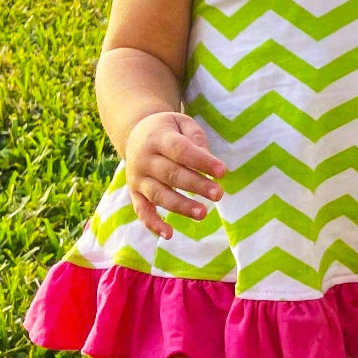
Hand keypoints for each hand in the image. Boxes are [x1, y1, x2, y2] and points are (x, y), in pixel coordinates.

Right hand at [124, 112, 225, 239]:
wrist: (135, 134)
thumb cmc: (168, 130)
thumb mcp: (181, 123)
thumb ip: (196, 138)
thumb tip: (208, 161)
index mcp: (157, 138)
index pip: (180, 150)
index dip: (201, 161)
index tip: (222, 171)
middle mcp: (144, 159)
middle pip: (171, 174)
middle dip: (196, 186)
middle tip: (219, 194)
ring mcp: (137, 178)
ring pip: (159, 195)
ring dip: (181, 206)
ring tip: (203, 213)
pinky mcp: (135, 193)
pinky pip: (142, 210)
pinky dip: (153, 224)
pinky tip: (169, 234)